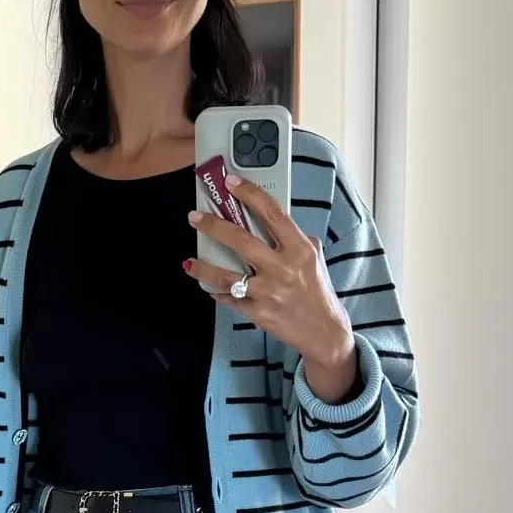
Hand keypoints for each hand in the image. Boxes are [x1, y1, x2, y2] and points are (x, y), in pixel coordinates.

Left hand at [185, 176, 357, 398]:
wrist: (323, 330)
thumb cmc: (317, 291)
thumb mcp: (315, 259)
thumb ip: (296, 239)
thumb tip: (275, 220)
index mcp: (300, 249)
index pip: (272, 213)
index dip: (249, 194)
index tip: (230, 183)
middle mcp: (283, 268)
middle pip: (241, 241)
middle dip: (214, 226)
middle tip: (195, 217)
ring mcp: (269, 292)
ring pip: (226, 276)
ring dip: (203, 267)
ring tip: (189, 262)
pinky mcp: (258, 312)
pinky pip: (230, 299)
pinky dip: (218, 292)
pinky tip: (209, 286)